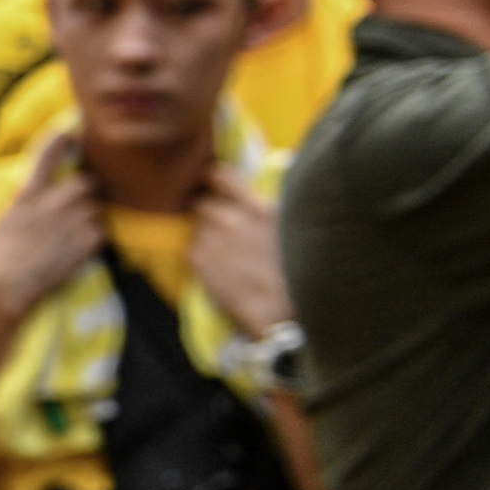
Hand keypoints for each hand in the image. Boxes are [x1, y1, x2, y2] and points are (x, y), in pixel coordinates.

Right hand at [0, 133, 105, 330]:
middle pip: (87, 182)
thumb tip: (38, 194)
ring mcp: (75, 220)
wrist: (8, 287)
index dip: (61, 140)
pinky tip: (75, 251)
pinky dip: (92, 239)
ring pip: (95, 208)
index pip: (48, 154)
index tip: (70, 134)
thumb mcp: (6, 219)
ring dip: (88, 218)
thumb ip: (28, 202)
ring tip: (70, 237)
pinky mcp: (90, 241)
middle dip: (86, 191)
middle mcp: (55, 202)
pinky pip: (101, 231)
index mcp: (30, 193)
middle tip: (80, 204)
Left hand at [187, 164, 293, 338]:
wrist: (281, 313)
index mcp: (258, 208)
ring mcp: (211, 239)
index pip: (222, 176)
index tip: (211, 183)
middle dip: (210, 214)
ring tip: (228, 255)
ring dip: (207, 236)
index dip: (213, 179)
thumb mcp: (291, 231)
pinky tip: (221, 270)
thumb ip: (265, 211)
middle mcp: (231, 219)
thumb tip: (251, 200)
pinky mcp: (197, 260)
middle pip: (203, 204)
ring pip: (197, 228)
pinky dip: (202, 256)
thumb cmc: (297, 274)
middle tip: (224, 231)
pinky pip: (192, 249)